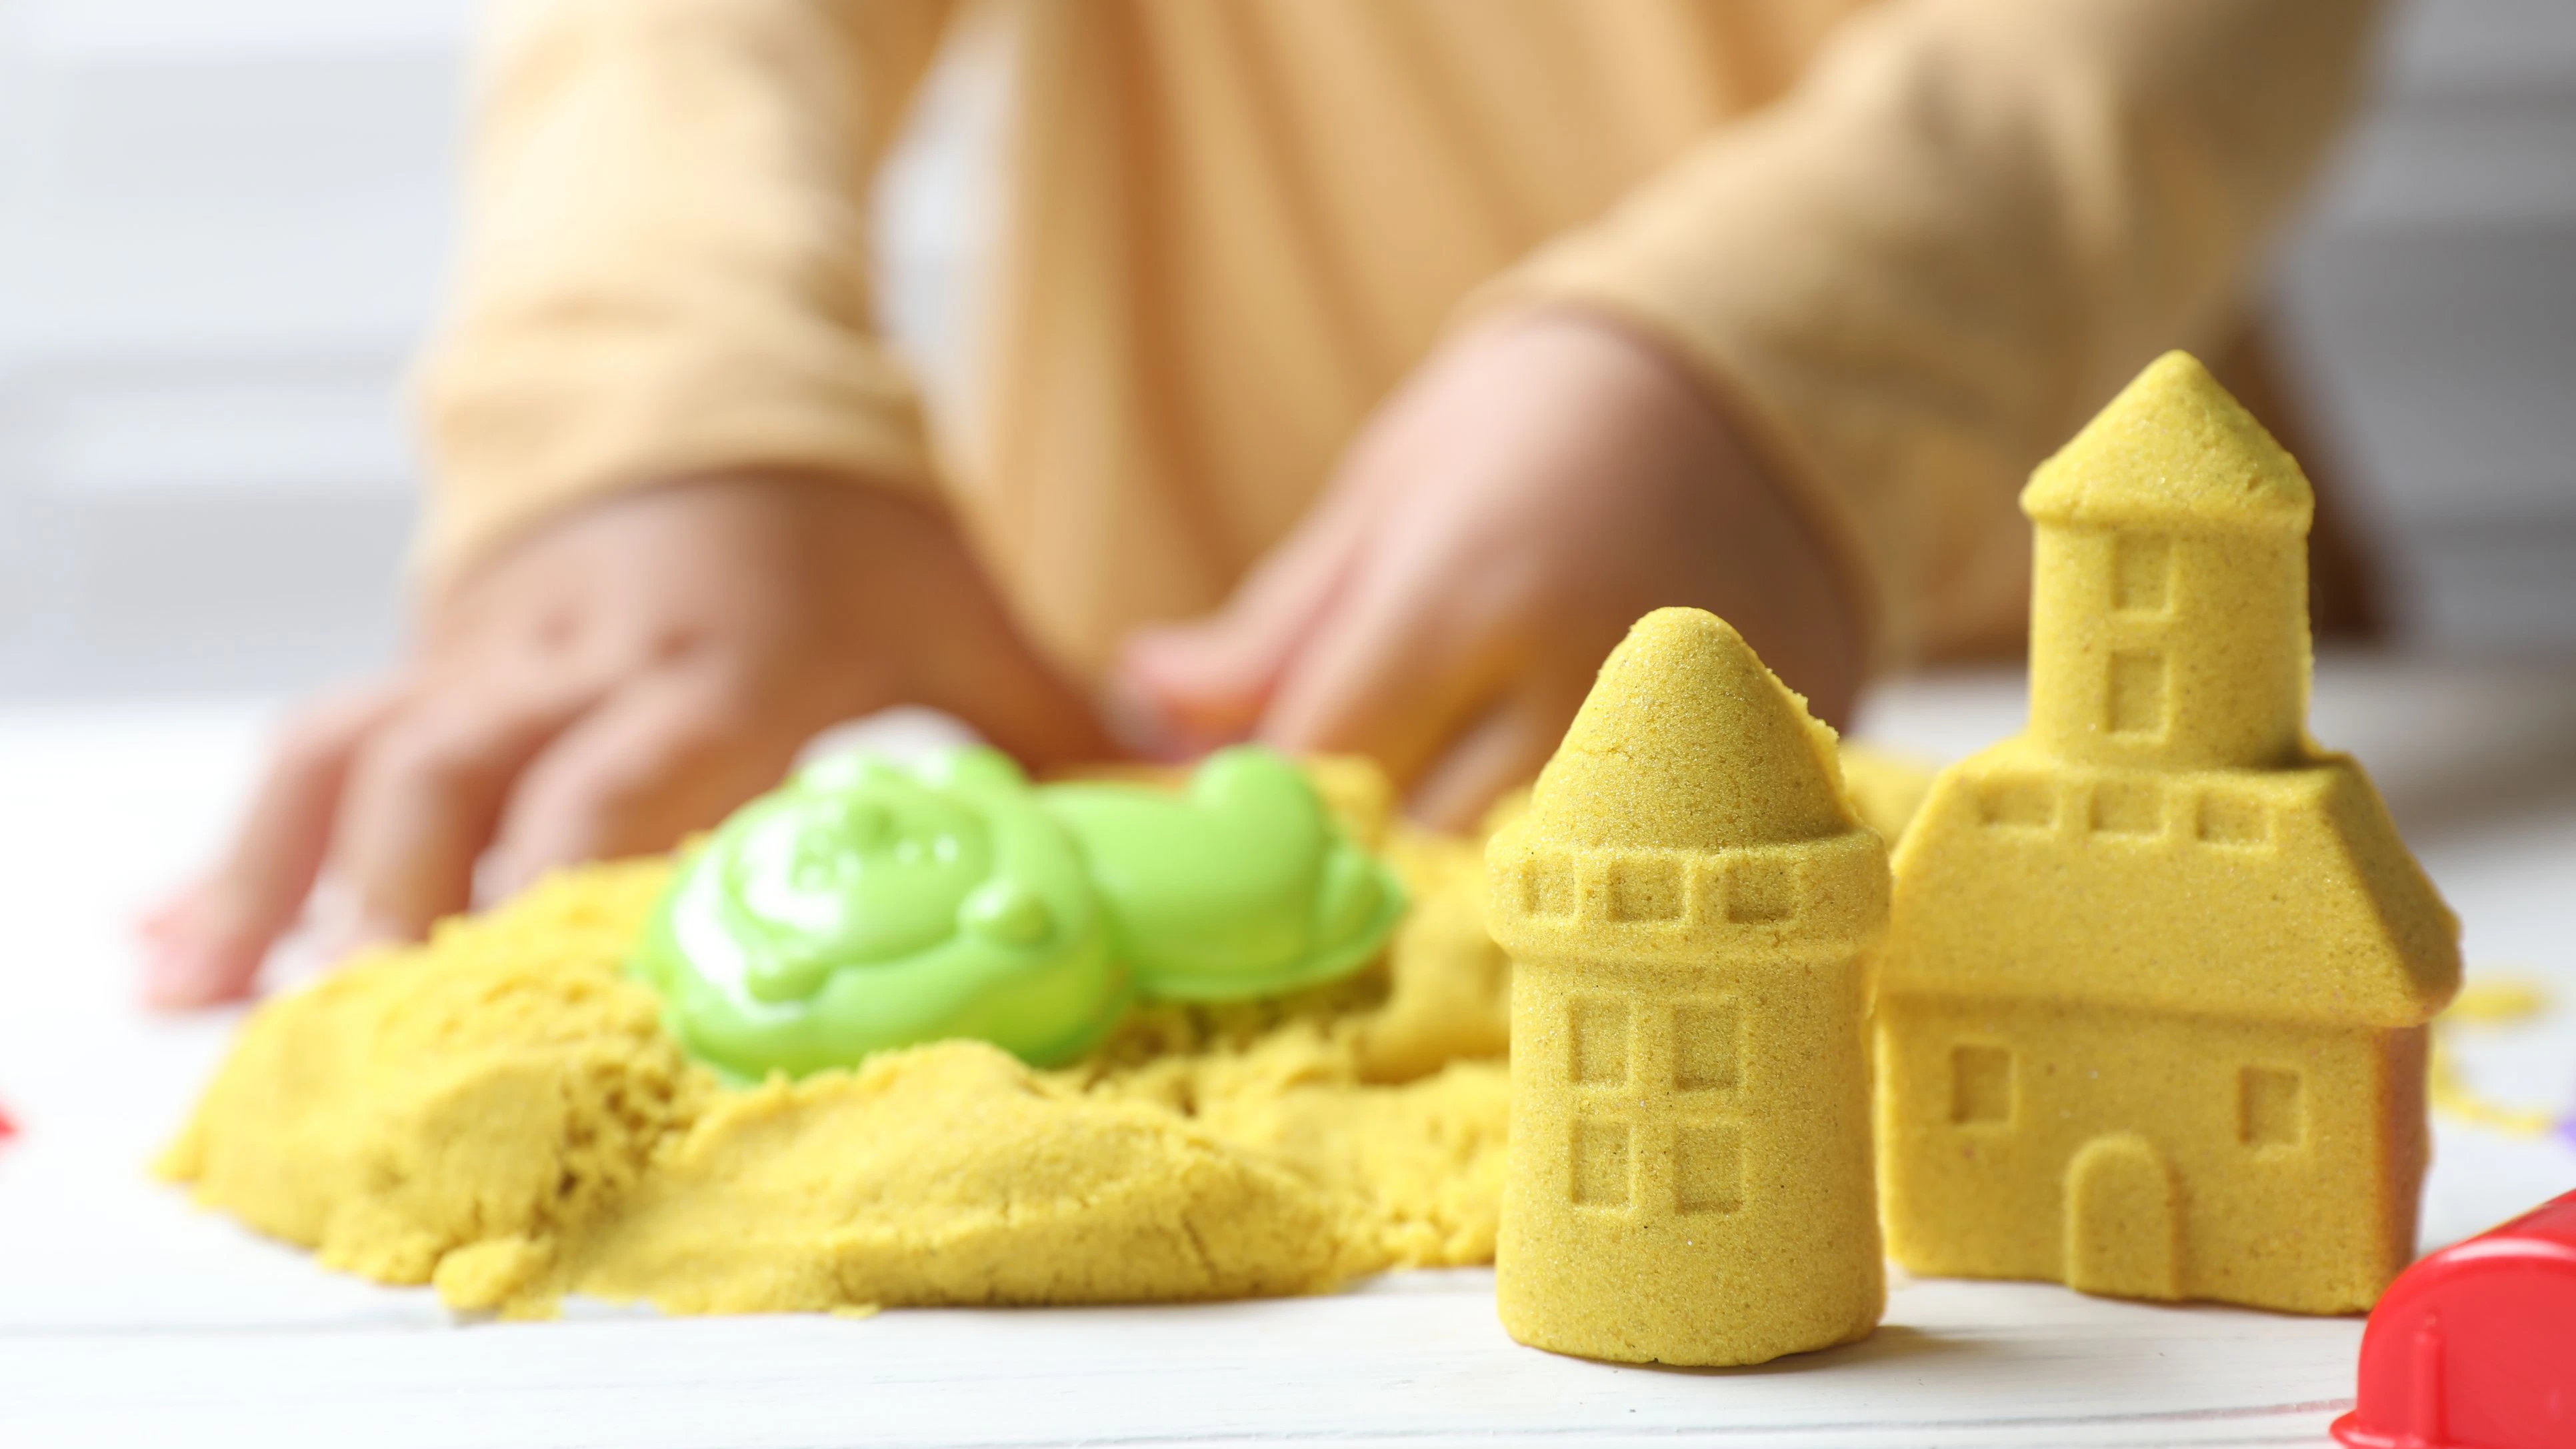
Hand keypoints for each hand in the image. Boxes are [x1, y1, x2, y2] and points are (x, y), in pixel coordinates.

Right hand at [142, 474, 1110, 1006]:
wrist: (714, 389)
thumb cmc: (848, 526)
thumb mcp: (959, 605)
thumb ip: (1059, 721)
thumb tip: (1196, 805)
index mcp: (721, 659)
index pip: (627, 780)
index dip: (578, 888)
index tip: (556, 1003)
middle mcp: (579, 657)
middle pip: (457, 778)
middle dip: (412, 908)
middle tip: (383, 1043)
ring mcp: (484, 654)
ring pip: (352, 758)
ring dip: (285, 886)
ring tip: (220, 1005)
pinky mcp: (430, 660)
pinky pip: (311, 747)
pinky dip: (244, 852)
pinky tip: (181, 947)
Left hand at [1117, 309, 1865, 830]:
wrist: (1745, 385)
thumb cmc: (1531, 426)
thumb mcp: (1384, 496)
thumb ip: (1272, 631)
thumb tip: (1146, 709)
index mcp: (1467, 589)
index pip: (1328, 761)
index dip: (1267, 798)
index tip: (1244, 804)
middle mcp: (1579, 673)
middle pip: (1424, 841)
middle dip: (1365, 841)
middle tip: (1353, 800)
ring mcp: (1686, 731)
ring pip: (1530, 877)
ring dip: (1470, 859)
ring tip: (1462, 795)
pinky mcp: (1760, 768)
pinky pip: (1641, 867)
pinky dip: (1584, 860)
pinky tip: (1566, 807)